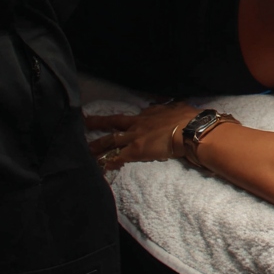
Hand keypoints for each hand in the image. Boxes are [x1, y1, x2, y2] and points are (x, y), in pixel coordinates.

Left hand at [85, 101, 200, 169]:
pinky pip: (119, 157)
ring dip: (97, 145)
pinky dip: (110, 162)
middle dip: (98, 122)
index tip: (117, 122)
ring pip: (110, 140)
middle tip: (84, 122)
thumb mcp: (179, 107)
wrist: (189, 128)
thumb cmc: (187, 118)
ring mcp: (135, 136)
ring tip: (85, 150)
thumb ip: (173, 107)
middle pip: (113, 121)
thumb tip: (176, 106)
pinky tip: (102, 167)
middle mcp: (138, 123)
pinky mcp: (136, 150)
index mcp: (149, 113)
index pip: (133, 117)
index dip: (124, 121)